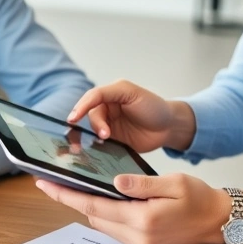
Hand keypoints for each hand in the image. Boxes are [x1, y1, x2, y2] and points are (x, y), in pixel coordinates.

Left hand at [35, 173, 229, 243]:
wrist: (218, 221)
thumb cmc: (199, 198)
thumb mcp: (173, 183)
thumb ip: (142, 183)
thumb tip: (115, 182)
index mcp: (143, 220)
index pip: (94, 205)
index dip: (66, 195)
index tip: (45, 184)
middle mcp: (138, 237)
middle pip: (94, 216)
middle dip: (73, 198)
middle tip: (54, 180)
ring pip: (102, 223)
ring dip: (90, 206)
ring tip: (74, 186)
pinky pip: (115, 229)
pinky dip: (105, 213)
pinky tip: (102, 199)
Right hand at [66, 80, 195, 152]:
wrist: (169, 128)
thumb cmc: (154, 106)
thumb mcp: (131, 93)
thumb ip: (108, 93)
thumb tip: (90, 108)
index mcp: (110, 94)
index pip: (91, 98)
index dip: (81, 107)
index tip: (73, 119)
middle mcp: (107, 109)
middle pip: (91, 115)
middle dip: (96, 125)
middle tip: (105, 135)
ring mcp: (109, 126)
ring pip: (93, 130)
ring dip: (96, 136)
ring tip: (106, 140)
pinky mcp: (113, 141)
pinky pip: (100, 143)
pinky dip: (97, 147)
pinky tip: (98, 150)